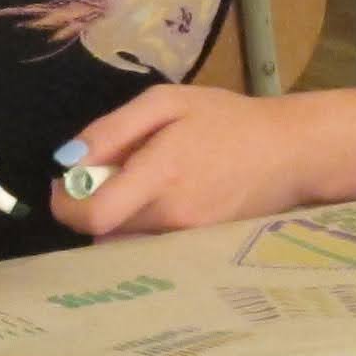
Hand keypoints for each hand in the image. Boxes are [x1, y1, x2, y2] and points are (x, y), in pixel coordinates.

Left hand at [45, 84, 307, 239]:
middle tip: (110, 173)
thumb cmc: (226, 120)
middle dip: (91, 205)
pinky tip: (163, 200)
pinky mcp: (197, 253)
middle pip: (101, 231)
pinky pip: (147, 247)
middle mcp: (171, 218)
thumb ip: (112, 130)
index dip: (65, 205)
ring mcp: (186, 241)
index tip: (66, 184)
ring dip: (117, 217)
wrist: (290, 153)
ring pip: (122, 242)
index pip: (92, 216)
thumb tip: (67, 161)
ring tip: (143, 184)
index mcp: (160, 175)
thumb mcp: (165, 102)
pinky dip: (140, 227)